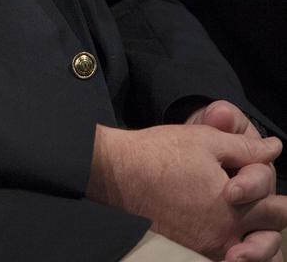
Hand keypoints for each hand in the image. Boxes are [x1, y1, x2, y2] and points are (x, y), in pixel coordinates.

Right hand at [87, 122, 285, 259]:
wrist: (119, 174)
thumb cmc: (161, 153)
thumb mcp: (207, 140)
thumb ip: (246, 147)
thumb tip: (274, 148)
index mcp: (234, 208)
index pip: (276, 210)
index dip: (275, 194)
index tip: (268, 183)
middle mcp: (225, 236)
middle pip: (268, 239)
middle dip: (272, 221)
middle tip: (270, 210)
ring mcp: (207, 249)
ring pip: (249, 256)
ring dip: (256, 244)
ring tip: (253, 233)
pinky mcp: (190, 254)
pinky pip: (223, 260)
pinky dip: (233, 253)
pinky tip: (230, 243)